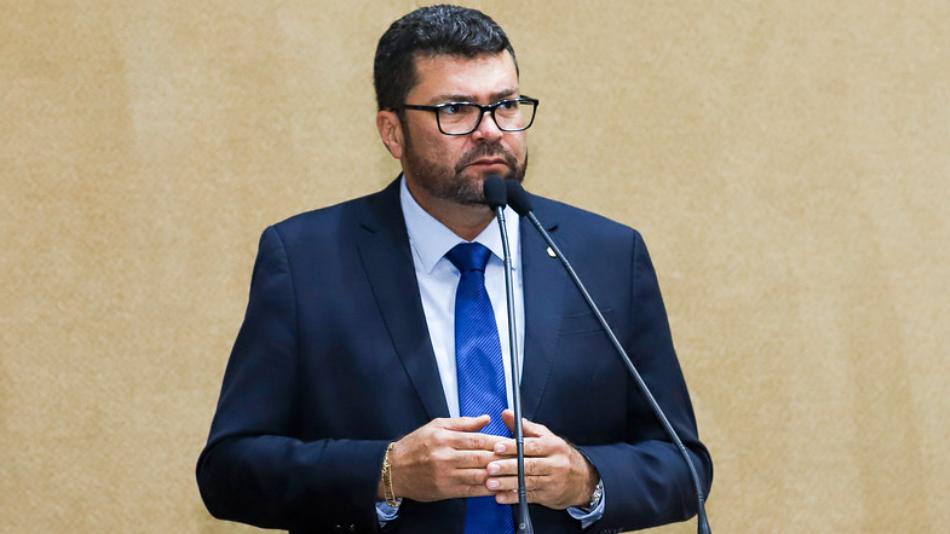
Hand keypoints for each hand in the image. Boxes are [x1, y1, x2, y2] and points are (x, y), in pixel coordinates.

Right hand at [381, 415, 507, 501]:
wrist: (394, 470)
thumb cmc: (415, 446)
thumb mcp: (436, 425)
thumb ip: (463, 423)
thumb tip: (486, 419)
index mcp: (445, 437)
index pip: (479, 440)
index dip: (498, 442)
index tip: (512, 443)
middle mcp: (446, 456)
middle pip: (482, 458)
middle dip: (503, 459)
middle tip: (520, 459)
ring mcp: (446, 475)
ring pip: (478, 475)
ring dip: (498, 475)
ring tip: (514, 473)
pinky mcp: (445, 490)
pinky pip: (471, 490)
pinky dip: (486, 489)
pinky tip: (498, 487)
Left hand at [485, 409, 598, 508]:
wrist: (583, 480)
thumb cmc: (558, 455)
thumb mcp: (546, 437)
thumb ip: (524, 427)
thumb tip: (506, 413)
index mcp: (553, 446)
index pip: (531, 446)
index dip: (513, 447)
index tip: (497, 447)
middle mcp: (555, 464)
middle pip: (529, 465)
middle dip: (508, 467)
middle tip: (490, 468)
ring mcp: (552, 481)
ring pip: (527, 482)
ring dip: (507, 483)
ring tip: (491, 483)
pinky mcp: (548, 496)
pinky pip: (529, 497)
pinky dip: (513, 497)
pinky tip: (500, 497)